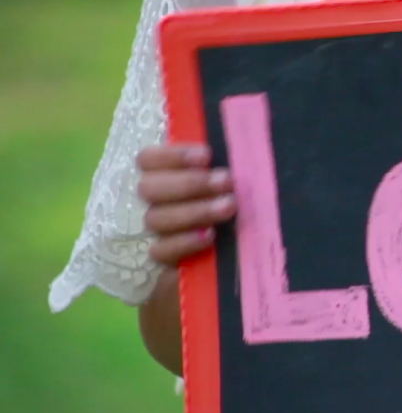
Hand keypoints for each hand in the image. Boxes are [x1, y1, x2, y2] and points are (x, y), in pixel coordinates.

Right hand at [137, 143, 235, 265]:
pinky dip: (185, 241)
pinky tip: (209, 236)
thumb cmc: (230, 211)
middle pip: (149, 187)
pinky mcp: (160, 262)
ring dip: (195, 210)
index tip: (207, 155)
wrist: (224, 269)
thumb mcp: (227, 186)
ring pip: (157, 218)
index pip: (147, 159)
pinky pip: (160, 251)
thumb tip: (243, 143)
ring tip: (229, 206)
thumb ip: (221, 167)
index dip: (173, 155)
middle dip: (190, 183)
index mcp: (161, 177)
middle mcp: (151, 203)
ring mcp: (152, 233)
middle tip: (227, 181)